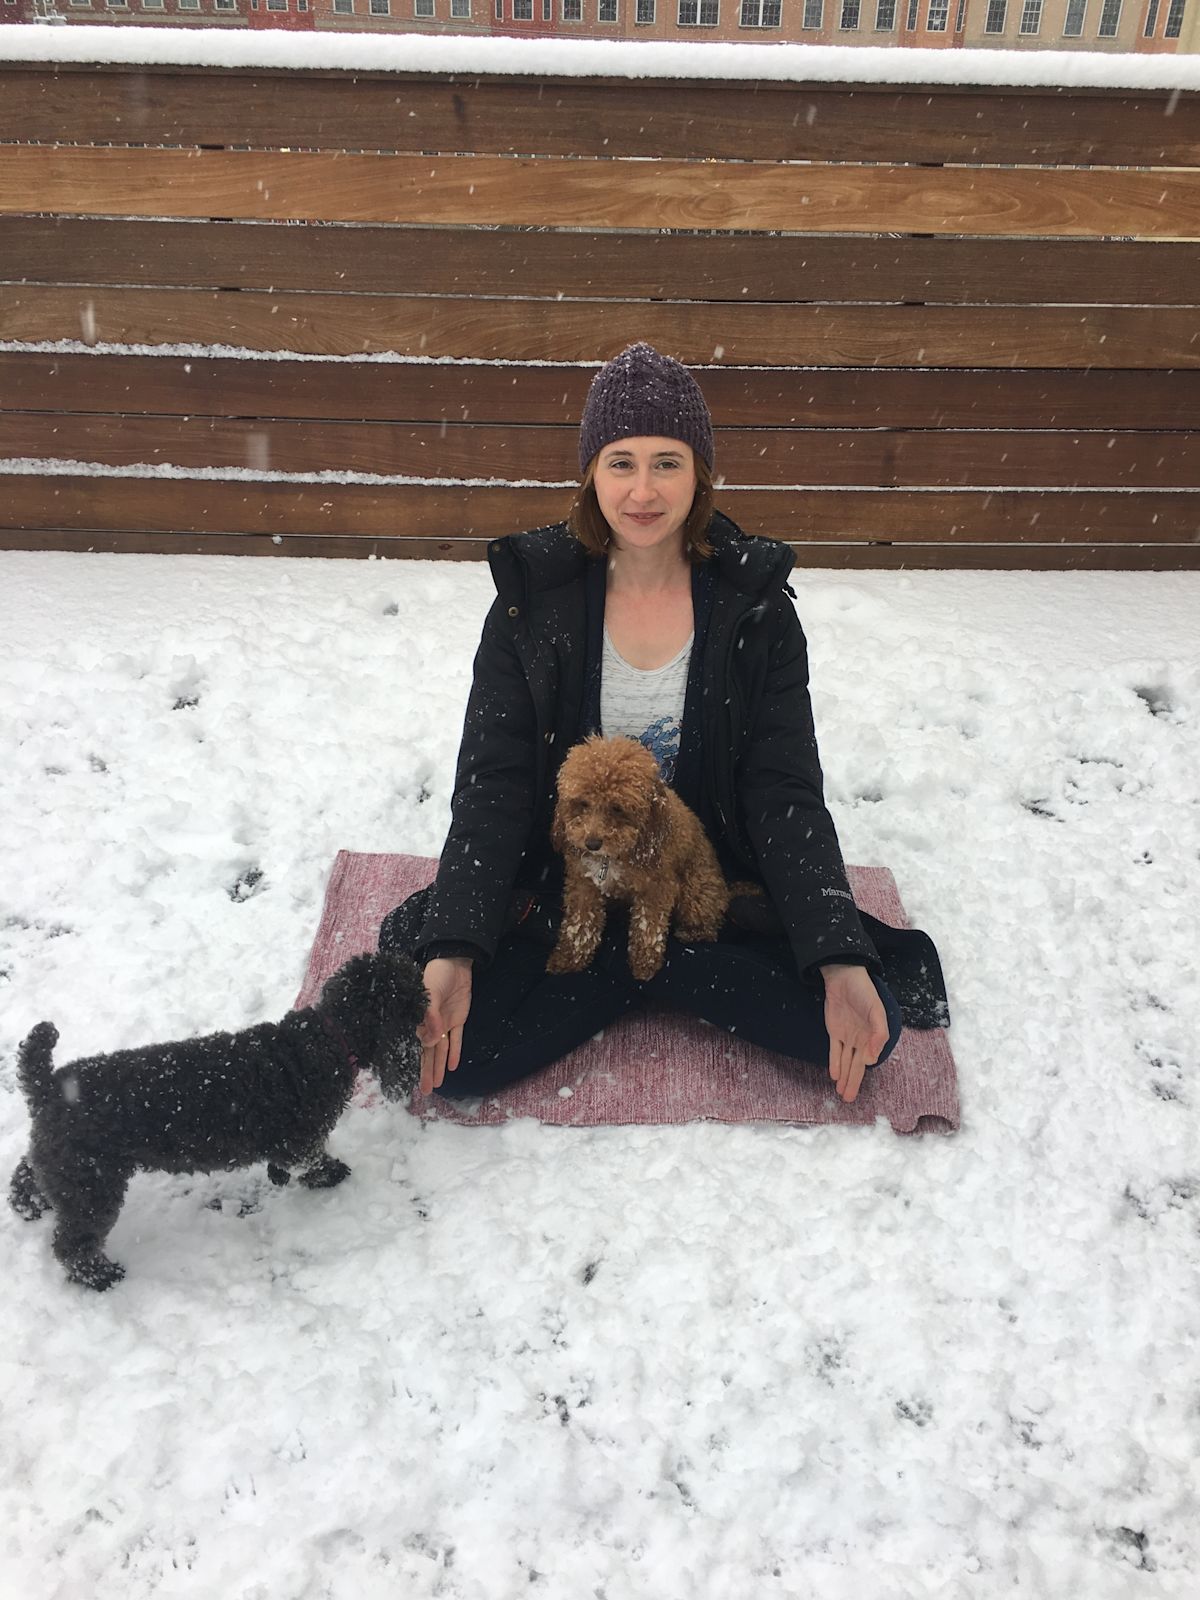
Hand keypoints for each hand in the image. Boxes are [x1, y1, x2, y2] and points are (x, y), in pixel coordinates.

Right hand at [418, 956, 472, 1094]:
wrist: (455, 961)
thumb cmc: (436, 975)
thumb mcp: (429, 993)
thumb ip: (430, 1015)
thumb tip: (429, 1041)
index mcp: (418, 1018)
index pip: (414, 1044)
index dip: (412, 1061)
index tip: (409, 1079)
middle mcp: (429, 1024)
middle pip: (427, 1052)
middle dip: (426, 1071)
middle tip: (424, 1091)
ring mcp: (444, 1022)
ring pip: (441, 1049)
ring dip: (439, 1066)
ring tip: (436, 1085)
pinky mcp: (458, 1019)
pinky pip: (456, 1039)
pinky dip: (454, 1051)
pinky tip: (453, 1067)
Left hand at [820, 963, 888, 1103]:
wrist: (844, 978)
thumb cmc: (864, 993)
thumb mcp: (876, 1011)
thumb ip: (878, 1034)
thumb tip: (871, 1058)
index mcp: (874, 1036)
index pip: (870, 1059)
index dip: (863, 1072)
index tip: (857, 1085)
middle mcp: (861, 1039)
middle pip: (856, 1066)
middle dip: (853, 1083)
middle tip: (849, 1100)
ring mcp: (847, 1037)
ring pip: (846, 1062)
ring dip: (844, 1078)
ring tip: (842, 1094)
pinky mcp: (834, 1032)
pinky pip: (835, 1052)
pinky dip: (835, 1064)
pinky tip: (834, 1076)